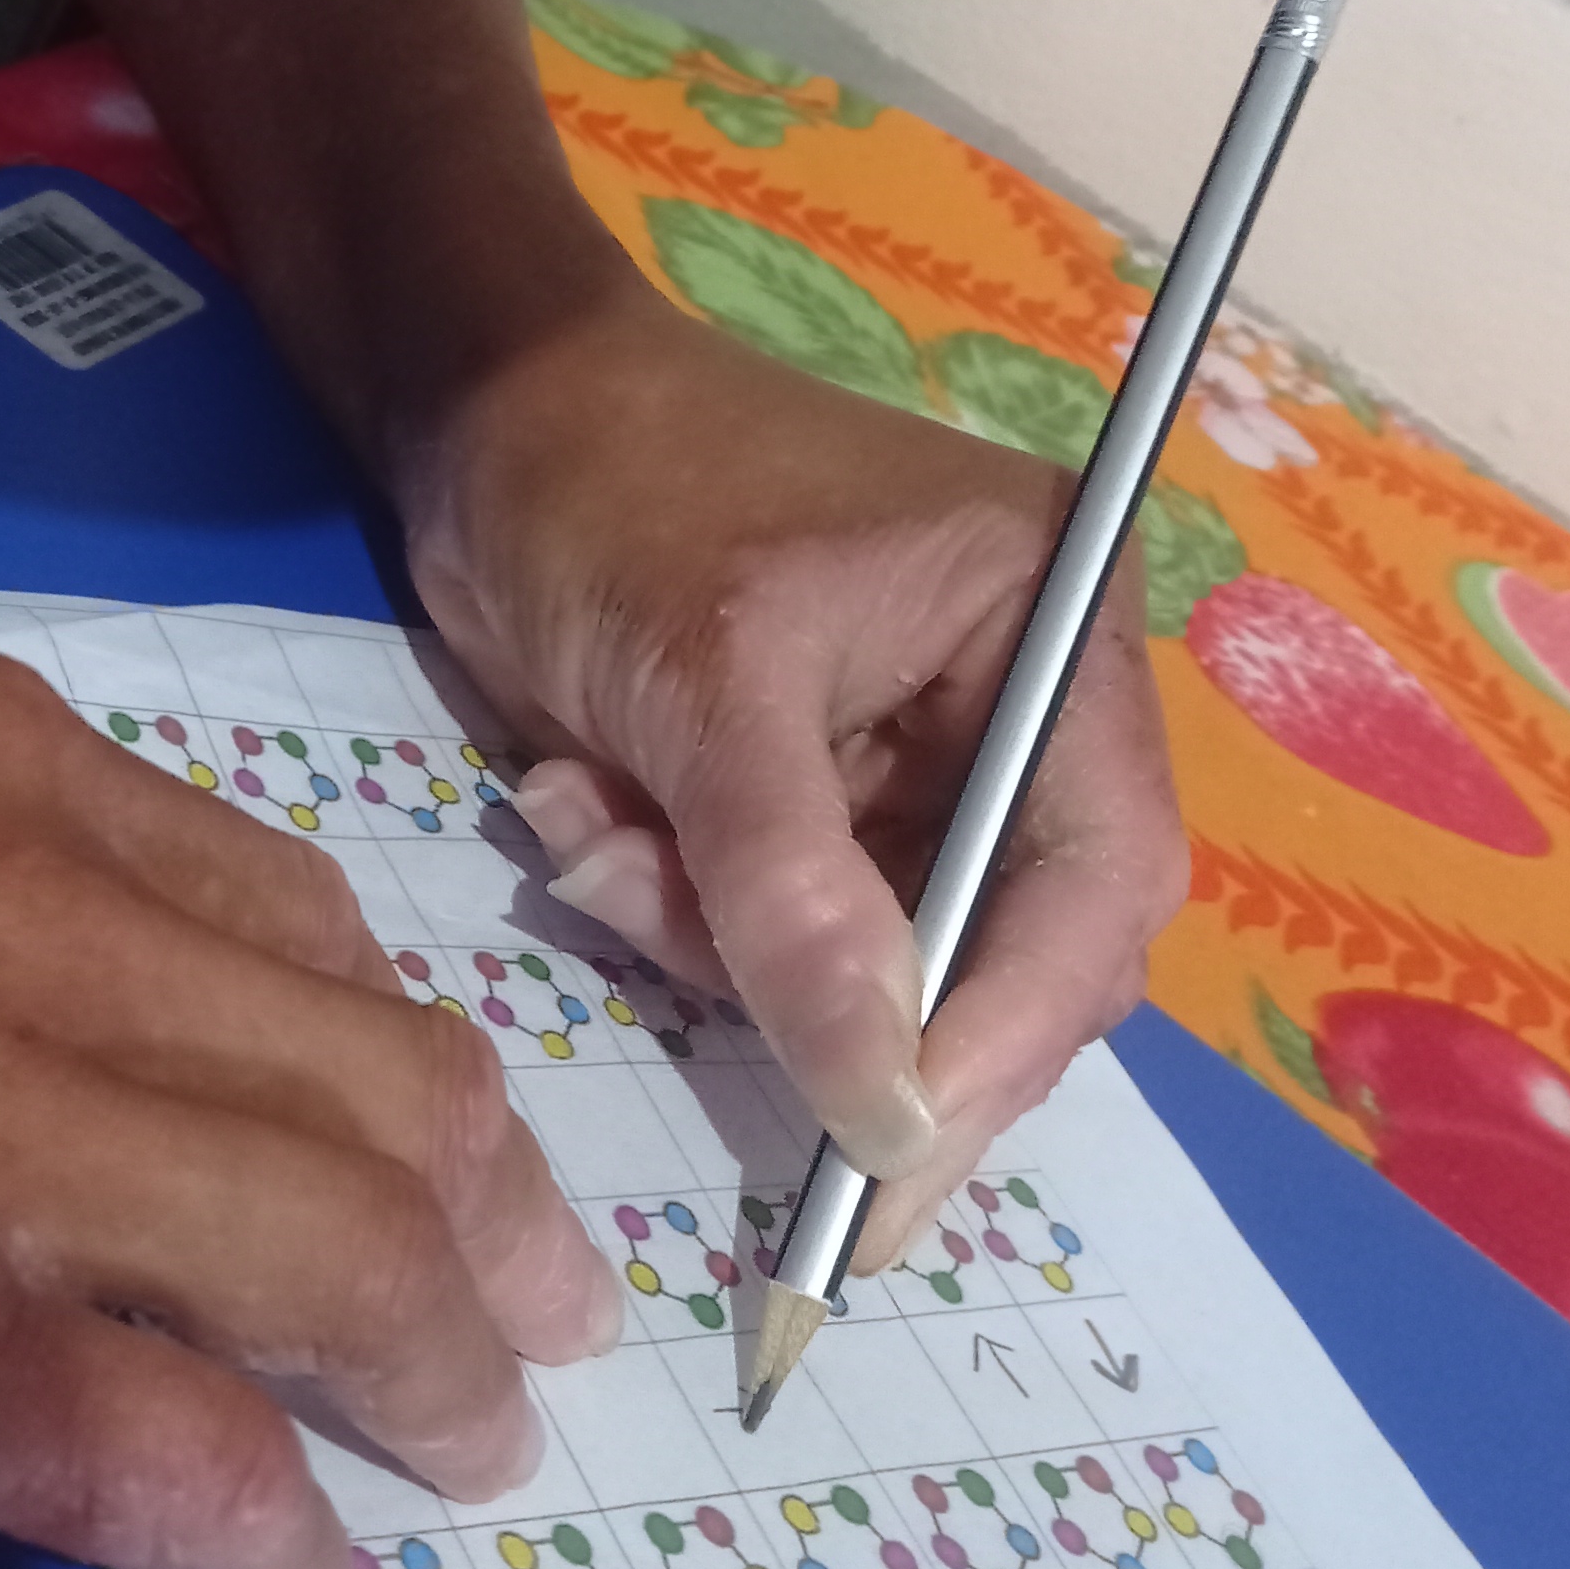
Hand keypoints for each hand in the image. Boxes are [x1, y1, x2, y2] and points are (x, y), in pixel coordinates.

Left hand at [400, 286, 1189, 1267]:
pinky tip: (585, 810)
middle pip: (1009, 946)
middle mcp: (1019, 704)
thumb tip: (890, 1110)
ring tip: (602, 836)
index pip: (1094, 874)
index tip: (893, 1156)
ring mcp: (918, 761)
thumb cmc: (609, 492)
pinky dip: (678, 909)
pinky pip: (782, 936)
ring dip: (724, 943)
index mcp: (1051, 625)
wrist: (475, 412)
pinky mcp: (818, 802)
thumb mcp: (702, 688)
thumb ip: (797, 900)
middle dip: (856, 1008)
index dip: (1010, 1030)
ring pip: (878, 966)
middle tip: (741, 1089)